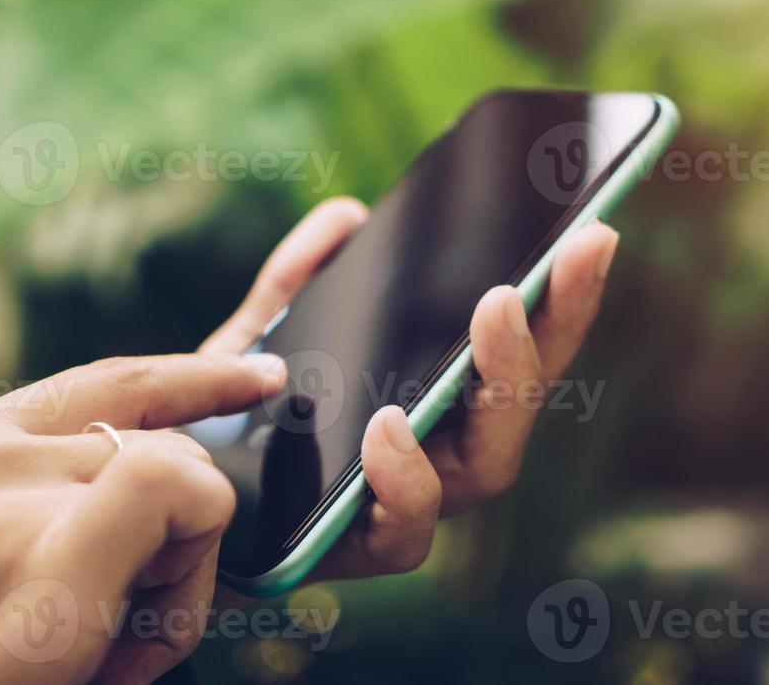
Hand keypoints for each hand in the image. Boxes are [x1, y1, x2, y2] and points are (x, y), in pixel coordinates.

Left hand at [0, 352, 287, 684]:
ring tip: (113, 563)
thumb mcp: (71, 661)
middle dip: (178, 532)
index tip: (213, 569)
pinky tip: (151, 417)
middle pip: (169, 453)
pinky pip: (74, 391)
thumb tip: (208, 516)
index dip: (212, 527)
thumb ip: (152, 581)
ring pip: (130, 410)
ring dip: (146, 475)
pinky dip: (119, 411)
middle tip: (141, 614)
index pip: (185, 480)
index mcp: (38, 572)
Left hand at [203, 197, 618, 582]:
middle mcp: (442, 452)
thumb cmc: (239, 423)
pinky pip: (406, 531)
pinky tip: (389, 425)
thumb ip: (296, 281)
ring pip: (489, 463)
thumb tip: (346, 218)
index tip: (593, 231)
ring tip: (496, 311)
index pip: (521, 345)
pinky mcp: (363, 552)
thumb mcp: (257, 337)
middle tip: (569, 253)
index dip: (564, 295)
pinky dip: (406, 479)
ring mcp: (413, 503)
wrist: (175, 513)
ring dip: (504, 383)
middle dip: (556, 324)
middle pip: (526, 397)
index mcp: (440, 398)